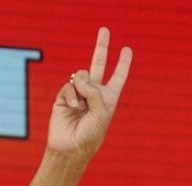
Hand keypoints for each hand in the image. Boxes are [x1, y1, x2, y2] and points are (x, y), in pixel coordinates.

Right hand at [47, 27, 132, 159]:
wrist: (70, 148)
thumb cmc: (90, 136)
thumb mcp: (101, 114)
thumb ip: (94, 92)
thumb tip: (80, 78)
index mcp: (109, 99)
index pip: (118, 77)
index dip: (123, 64)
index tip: (128, 50)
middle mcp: (94, 94)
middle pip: (99, 65)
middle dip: (102, 47)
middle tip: (105, 30)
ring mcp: (79, 94)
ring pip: (81, 75)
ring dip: (82, 87)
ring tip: (81, 106)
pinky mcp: (64, 97)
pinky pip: (69, 85)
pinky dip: (71, 95)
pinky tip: (72, 107)